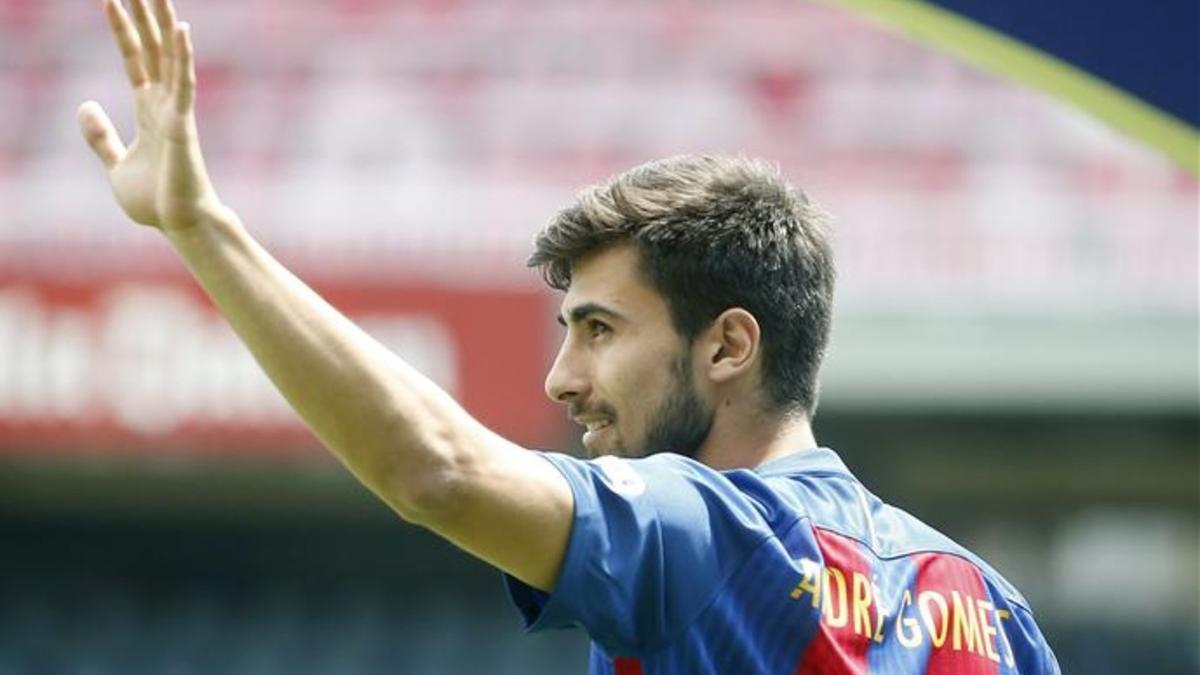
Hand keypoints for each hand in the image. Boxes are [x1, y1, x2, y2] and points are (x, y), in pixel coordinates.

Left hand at [78, 0, 221, 231]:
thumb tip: (84, 104)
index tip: (111, 0)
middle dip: (146, 15)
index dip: (122, 30)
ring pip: (170, 57)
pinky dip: (183, 57)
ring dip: (164, 24)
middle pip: (154, 49)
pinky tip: (181, 30)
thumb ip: (100, 135)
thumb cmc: (154, 200)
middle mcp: (165, 103)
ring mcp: (176, 110)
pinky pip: (184, 83)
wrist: (179, 223)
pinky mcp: (184, 123)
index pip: (135, 60)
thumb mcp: (114, 163)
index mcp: (149, 110)